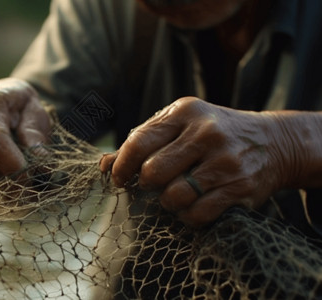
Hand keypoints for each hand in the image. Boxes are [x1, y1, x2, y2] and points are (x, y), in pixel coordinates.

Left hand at [100, 97, 299, 226]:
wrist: (273, 141)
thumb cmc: (212, 134)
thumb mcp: (180, 125)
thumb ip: (142, 142)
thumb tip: (103, 165)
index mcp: (185, 112)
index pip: (139, 141)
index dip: (122, 165)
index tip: (117, 177)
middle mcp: (206, 133)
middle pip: (153, 172)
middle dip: (146, 184)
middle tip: (152, 184)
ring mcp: (226, 161)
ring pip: (174, 196)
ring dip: (168, 202)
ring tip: (176, 193)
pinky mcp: (240, 187)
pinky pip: (197, 214)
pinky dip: (188, 216)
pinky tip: (193, 205)